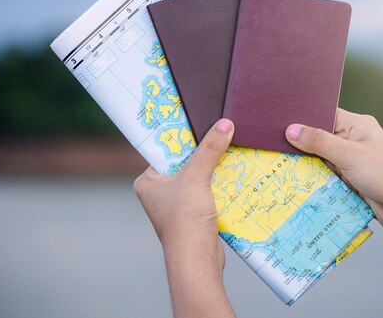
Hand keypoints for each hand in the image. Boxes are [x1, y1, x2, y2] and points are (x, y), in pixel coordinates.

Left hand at [134, 118, 234, 269]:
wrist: (196, 259)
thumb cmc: (185, 218)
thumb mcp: (197, 176)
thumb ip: (210, 149)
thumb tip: (225, 124)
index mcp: (148, 181)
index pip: (166, 150)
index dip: (184, 137)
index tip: (202, 122)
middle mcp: (159, 192)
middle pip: (185, 162)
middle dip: (203, 152)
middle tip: (220, 133)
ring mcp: (176, 205)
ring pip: (198, 177)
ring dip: (214, 168)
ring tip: (231, 149)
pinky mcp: (193, 214)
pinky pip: (207, 191)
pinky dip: (219, 184)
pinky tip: (234, 173)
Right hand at [285, 109, 382, 241]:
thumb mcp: (349, 155)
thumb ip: (319, 142)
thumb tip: (290, 130)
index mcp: (356, 125)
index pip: (322, 115)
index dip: (301, 118)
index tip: (274, 121)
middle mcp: (352, 139)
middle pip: (318, 138)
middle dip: (299, 143)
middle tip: (268, 143)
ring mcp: (351, 161)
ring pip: (319, 159)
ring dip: (305, 164)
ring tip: (274, 162)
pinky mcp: (350, 180)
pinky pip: (325, 176)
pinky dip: (313, 179)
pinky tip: (291, 180)